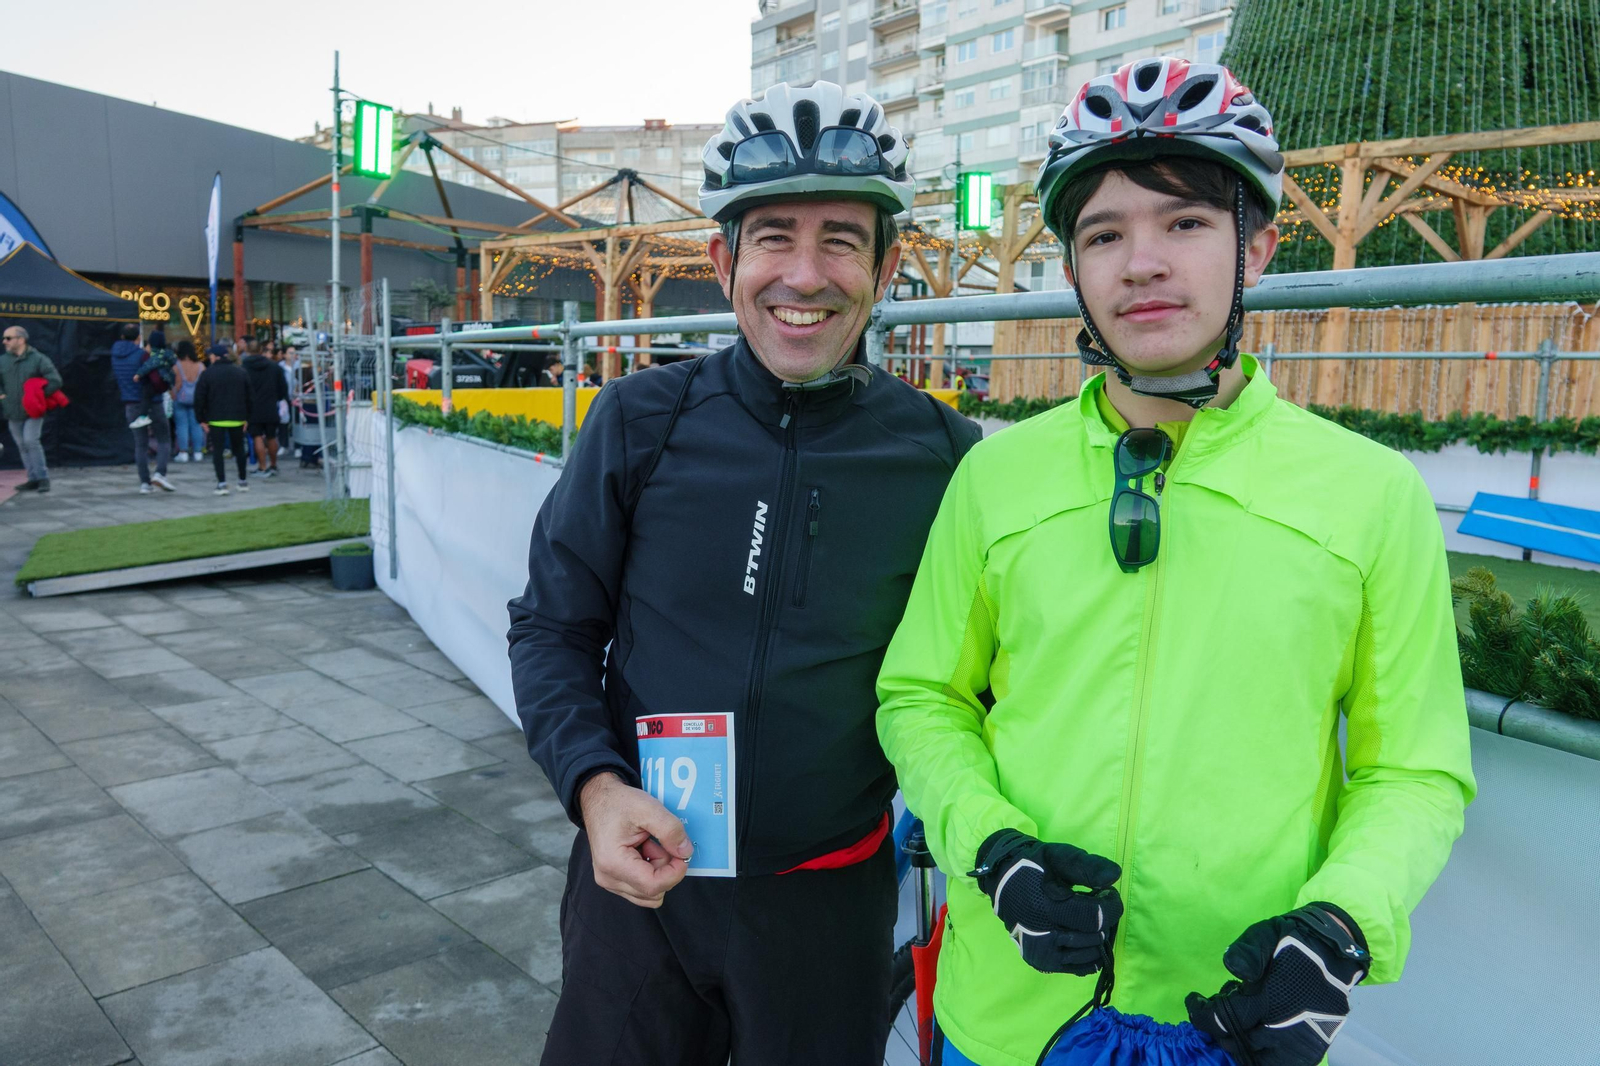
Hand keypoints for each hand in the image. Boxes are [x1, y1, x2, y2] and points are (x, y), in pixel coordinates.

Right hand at [578, 771, 692, 908]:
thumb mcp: (648, 808)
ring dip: (658, 870)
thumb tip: (685, 853)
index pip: (653, 886)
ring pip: (649, 893)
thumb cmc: (618, 803)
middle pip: (652, 891)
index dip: (675, 873)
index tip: (682, 853)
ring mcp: (609, 882)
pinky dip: (650, 871)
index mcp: (613, 863)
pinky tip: (644, 851)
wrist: (598, 800)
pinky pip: (641, 887)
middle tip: (658, 842)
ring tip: (649, 845)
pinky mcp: (614, 880)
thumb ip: (670, 830)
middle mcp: (608, 878)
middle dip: (665, 869)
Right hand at [970, 829, 1121, 974]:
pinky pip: (1080, 968)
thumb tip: (1115, 876)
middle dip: (1105, 920)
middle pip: (1095, 937)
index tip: (1108, 893)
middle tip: (1095, 903)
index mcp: (1045, 908)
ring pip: (1091, 955)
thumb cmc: (1033, 867)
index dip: (1111, 905)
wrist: (1001, 881)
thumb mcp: (1058, 857)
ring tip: (1086, 918)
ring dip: (1098, 936)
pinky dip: (1090, 954)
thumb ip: (1087, 866)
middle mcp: (1042, 937)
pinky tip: (1084, 936)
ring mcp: (1042, 954)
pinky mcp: (1042, 963)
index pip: (1095, 918)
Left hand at [1186, 903, 1370, 1065]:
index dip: (1202, 1014)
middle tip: (1217, 1012)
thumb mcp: (1267, 934)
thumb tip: (1232, 969)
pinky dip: (1264, 1057)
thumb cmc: (1294, 941)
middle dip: (1220, 1030)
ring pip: (1259, 1060)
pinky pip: (1283, 1064)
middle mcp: (1287, 1025)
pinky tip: (1255, 1038)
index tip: (1194, 1001)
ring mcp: (1302, 1041)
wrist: (1336, 951)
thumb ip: (1248, 951)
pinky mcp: (1314, 1047)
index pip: (1225, 1018)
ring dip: (1241, 1048)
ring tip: (1235, 1027)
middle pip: (1238, 1043)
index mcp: (1272, 997)